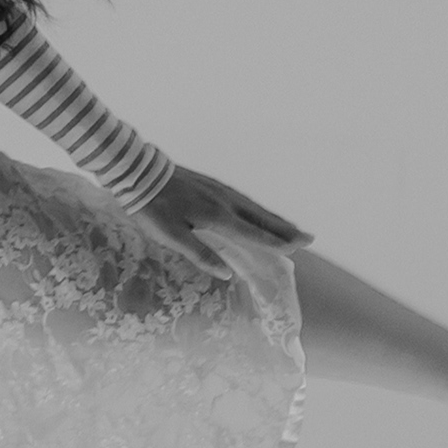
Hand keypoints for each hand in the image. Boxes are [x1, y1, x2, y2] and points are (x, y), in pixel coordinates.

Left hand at [131, 164, 312, 280]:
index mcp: (217, 216)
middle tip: (309, 239)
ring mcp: (219, 190)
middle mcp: (225, 201)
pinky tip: (257, 212)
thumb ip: (200, 254)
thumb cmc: (153, 208)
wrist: (139, 173)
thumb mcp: (172, 236)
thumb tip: (226, 274)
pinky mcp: (211, 185)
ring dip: (274, 219)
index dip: (274, 243)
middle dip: (285, 230)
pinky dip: (257, 210)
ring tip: (292, 229)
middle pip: (261, 219)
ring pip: (254, 208)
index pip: (253, 233)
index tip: (297, 249)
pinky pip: (243, 200)